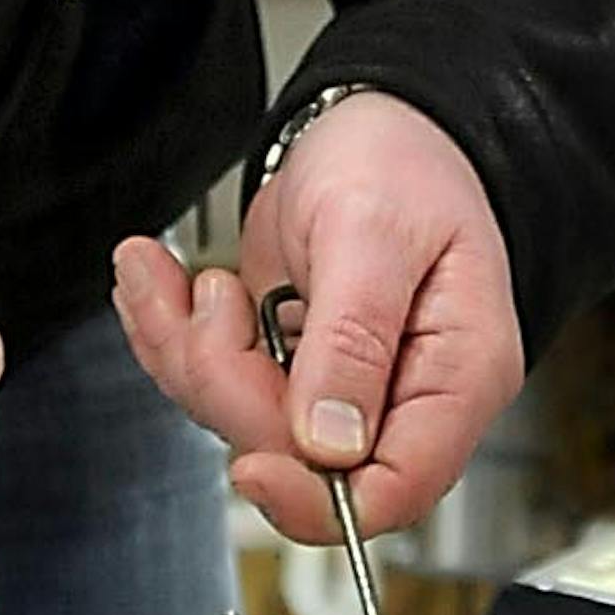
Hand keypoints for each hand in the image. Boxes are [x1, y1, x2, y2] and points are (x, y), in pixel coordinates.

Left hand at [111, 91, 522, 546]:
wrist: (377, 120)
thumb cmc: (403, 160)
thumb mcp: (374, 232)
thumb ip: (353, 338)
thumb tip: (330, 445)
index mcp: (456, 376)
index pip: (396, 488)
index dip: (315, 494)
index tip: (251, 460)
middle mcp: (402, 398)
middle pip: (299, 460)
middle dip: (227, 382)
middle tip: (210, 297)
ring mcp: (341, 388)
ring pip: (241, 424)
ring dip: (186, 350)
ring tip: (165, 274)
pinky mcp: (290, 369)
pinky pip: (217, 386)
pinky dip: (172, 334)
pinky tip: (157, 282)